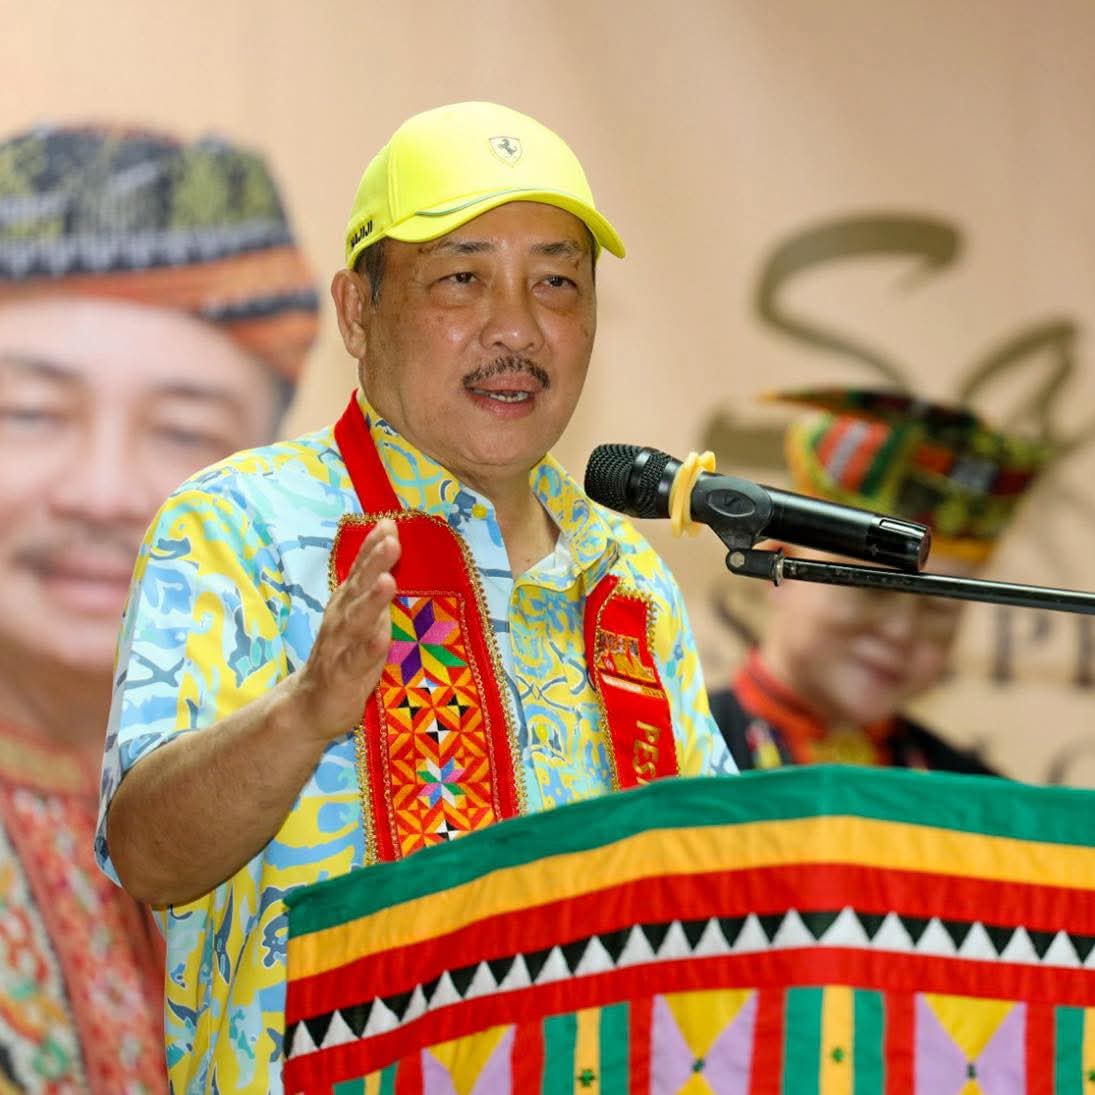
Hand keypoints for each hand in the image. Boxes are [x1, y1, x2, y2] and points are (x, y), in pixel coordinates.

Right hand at [286, 519, 400, 743]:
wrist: (309, 706)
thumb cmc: (344, 656)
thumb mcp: (361, 617)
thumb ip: (374, 587)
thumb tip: (391, 545)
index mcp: (347, 603)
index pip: (361, 569)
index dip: (373, 546)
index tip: (389, 523)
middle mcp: (341, 619)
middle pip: (359, 587)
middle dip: (374, 563)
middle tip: (391, 540)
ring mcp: (340, 647)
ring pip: (357, 621)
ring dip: (371, 601)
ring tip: (386, 581)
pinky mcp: (342, 676)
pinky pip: (357, 660)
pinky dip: (369, 648)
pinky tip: (382, 637)